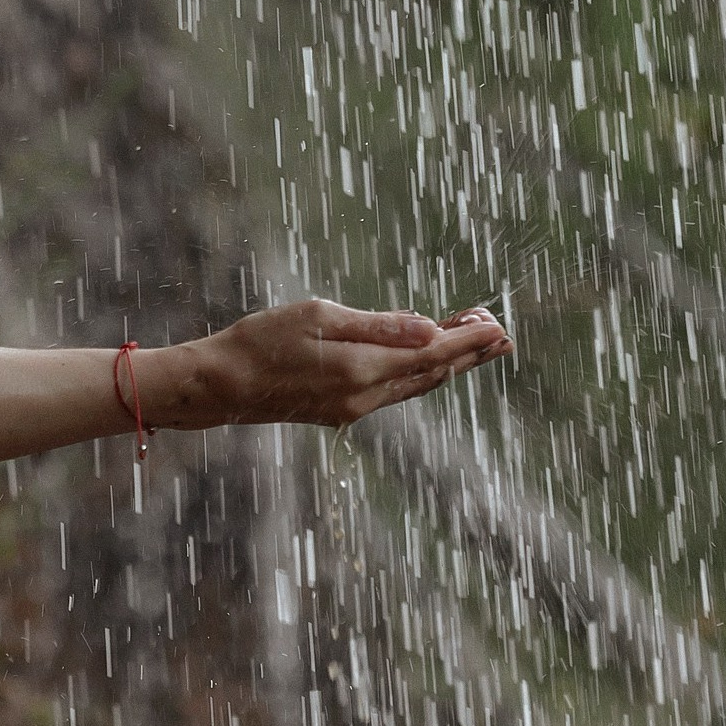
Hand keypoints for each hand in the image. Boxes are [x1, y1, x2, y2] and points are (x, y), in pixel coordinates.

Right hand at [151, 298, 511, 430]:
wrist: (222, 384)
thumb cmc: (262, 340)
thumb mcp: (317, 316)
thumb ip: (376, 324)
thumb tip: (428, 327)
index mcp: (362, 369)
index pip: (430, 353)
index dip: (467, 340)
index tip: (497, 326)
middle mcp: (365, 396)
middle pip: (431, 374)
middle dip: (468, 354)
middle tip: (503, 334)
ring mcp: (353, 407)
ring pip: (415, 385)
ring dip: (447, 364)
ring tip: (475, 345)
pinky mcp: (340, 409)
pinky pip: (394, 391)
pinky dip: (418, 372)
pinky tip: (424, 360)